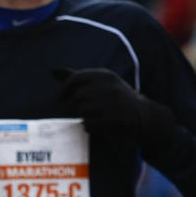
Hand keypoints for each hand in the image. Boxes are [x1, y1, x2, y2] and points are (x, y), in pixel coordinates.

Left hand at [53, 67, 173, 153]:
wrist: (143, 115)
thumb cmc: (115, 98)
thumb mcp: (100, 83)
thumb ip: (77, 77)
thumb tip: (52, 70)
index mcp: (105, 75)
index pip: (75, 78)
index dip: (64, 89)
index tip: (59, 98)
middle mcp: (109, 86)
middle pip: (77, 96)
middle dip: (74, 105)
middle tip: (80, 110)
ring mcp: (113, 102)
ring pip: (82, 109)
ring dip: (83, 116)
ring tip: (92, 116)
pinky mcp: (114, 118)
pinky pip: (89, 122)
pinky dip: (88, 125)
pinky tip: (95, 125)